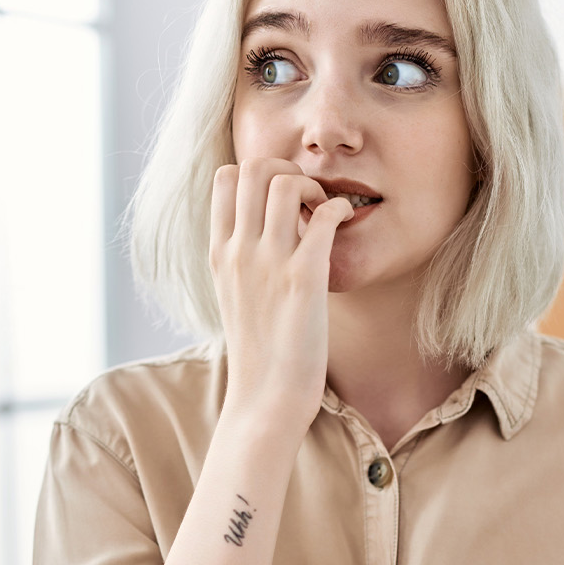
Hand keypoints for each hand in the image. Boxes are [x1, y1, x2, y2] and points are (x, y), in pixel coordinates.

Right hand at [209, 158, 352, 428]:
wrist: (265, 397)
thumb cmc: (259, 351)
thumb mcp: (234, 295)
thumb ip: (242, 257)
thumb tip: (263, 227)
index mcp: (219, 252)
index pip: (226, 178)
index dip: (259, 174)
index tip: (281, 200)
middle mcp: (238, 251)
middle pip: (254, 166)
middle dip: (287, 168)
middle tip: (307, 199)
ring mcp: (269, 263)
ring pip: (286, 182)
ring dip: (313, 186)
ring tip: (324, 212)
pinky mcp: (303, 279)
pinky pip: (324, 216)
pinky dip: (339, 209)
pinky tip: (345, 224)